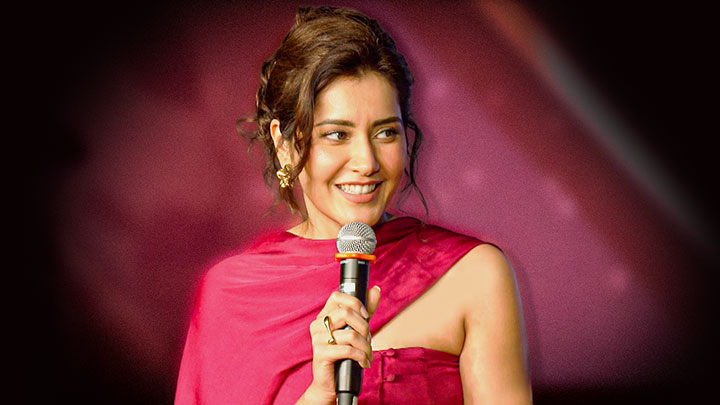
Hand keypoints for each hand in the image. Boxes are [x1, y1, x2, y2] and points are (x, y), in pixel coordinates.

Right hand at [299, 286, 380, 403]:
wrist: (330, 383)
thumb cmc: (343, 355)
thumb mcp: (355, 330)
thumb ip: (365, 311)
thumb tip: (376, 289)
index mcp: (323, 315)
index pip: (337, 296)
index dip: (355, 303)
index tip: (366, 315)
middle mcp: (317, 324)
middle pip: (346, 313)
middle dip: (364, 328)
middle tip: (368, 339)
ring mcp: (317, 339)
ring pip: (350, 334)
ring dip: (365, 346)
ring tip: (367, 354)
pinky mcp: (321, 353)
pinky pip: (348, 350)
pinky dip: (361, 357)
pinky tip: (363, 363)